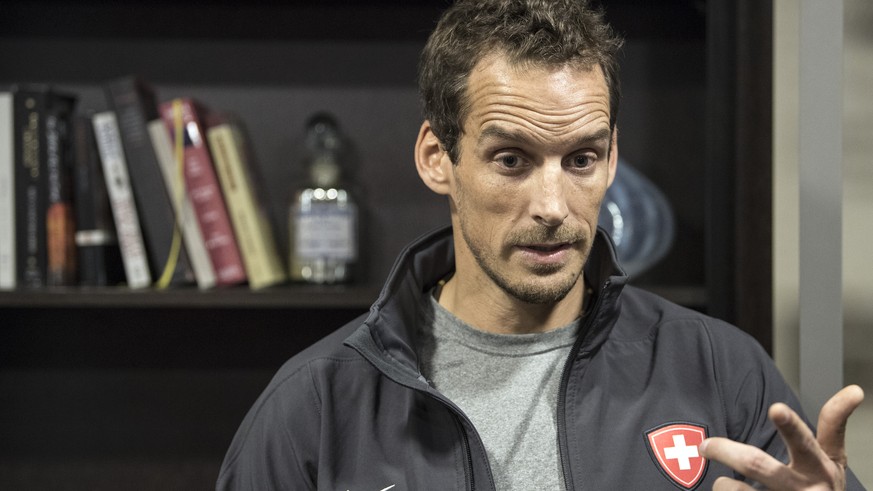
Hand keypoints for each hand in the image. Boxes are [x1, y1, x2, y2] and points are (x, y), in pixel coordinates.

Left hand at [699, 385, 864, 489]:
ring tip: (726, 482)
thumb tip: (856, 389)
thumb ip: (833, 424)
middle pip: (757, 465)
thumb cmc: (821, 486)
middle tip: (706, 445)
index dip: (790, 426)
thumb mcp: (833, 460)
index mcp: (821, 468)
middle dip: (727, 451)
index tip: (776, 408)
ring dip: (724, 484)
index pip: (805, 443)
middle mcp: (805, 489)